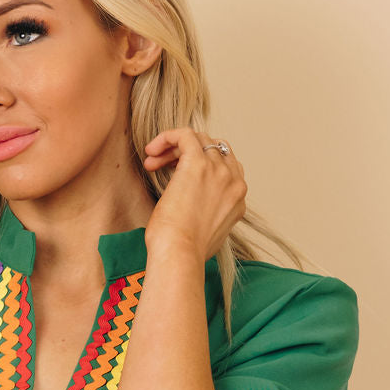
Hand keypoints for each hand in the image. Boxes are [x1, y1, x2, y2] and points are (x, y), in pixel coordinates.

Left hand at [141, 127, 247, 263]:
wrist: (180, 255)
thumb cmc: (185, 252)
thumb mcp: (206, 234)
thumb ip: (209, 216)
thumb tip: (194, 212)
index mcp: (237, 199)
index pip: (226, 167)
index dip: (201, 166)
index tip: (177, 178)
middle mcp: (234, 182)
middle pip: (214, 150)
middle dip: (187, 154)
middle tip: (161, 167)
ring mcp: (219, 171)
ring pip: (199, 140)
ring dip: (173, 148)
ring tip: (152, 163)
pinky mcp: (198, 163)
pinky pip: (185, 134)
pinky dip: (167, 137)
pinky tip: (151, 150)